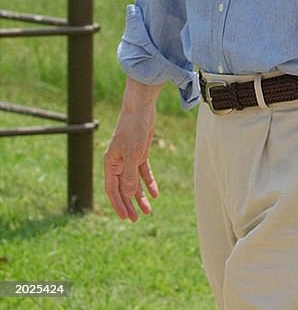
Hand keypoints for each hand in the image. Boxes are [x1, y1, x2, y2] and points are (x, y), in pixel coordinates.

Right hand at [103, 94, 159, 221]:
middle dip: (129, 204)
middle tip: (137, 219)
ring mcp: (129, 159)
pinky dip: (148, 182)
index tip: (126, 217)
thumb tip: (127, 195)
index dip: (118, 204)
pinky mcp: (140, 154)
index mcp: (110, 165)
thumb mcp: (132, 156)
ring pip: (134, 183)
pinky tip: (155, 193)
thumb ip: (129, 176)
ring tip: (148, 211)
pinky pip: (143, 172)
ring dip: (140, 196)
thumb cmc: (133, 131)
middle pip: (123, 189)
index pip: (112, 190)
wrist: (141, 111)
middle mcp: (118, 164)